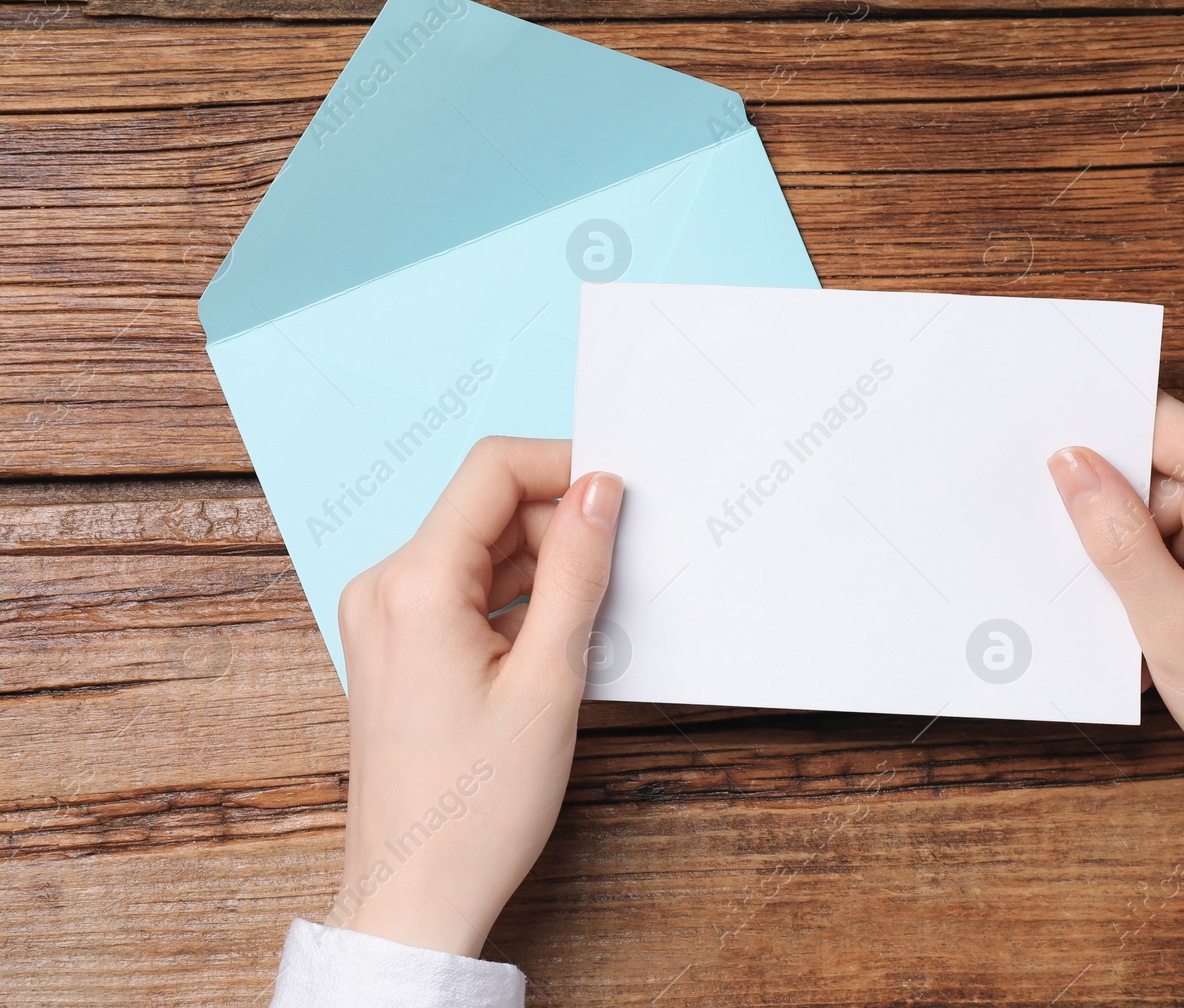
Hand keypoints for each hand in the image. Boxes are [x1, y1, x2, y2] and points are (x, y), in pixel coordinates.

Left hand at [327, 437, 621, 955]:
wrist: (416, 896)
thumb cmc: (477, 805)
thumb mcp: (550, 678)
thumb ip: (578, 571)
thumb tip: (600, 492)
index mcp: (413, 584)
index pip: (492, 470)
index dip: (563, 466)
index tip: (619, 494)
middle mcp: (385, 588)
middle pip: (487, 510)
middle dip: (559, 527)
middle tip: (619, 571)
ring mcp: (384, 618)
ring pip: (480, 551)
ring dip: (543, 569)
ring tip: (590, 624)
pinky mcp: (396, 647)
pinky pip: (465, 593)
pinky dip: (517, 602)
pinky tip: (556, 645)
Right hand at [1049, 392, 1183, 804]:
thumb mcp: (1172, 623)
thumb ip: (1115, 535)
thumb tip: (1070, 462)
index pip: (1164, 426)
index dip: (1100, 437)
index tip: (1041, 453)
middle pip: (1159, 472)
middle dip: (1113, 518)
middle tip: (1089, 573)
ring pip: (1162, 513)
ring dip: (1133, 561)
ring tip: (1136, 619)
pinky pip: (1183, 542)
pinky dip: (1156, 580)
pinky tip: (1153, 626)